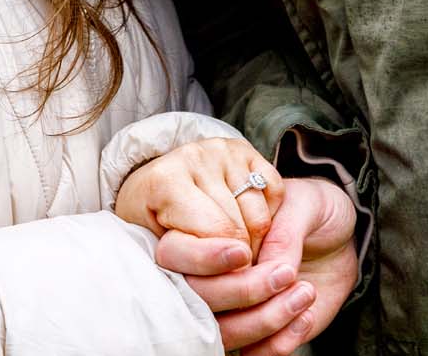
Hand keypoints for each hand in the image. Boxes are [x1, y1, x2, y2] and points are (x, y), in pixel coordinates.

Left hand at [115, 138, 284, 259]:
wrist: (152, 187)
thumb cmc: (153, 226)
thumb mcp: (162, 250)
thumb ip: (195, 261)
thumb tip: (244, 265)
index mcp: (164, 180)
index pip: (213, 234)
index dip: (222, 266)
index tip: (222, 280)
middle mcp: (195, 156)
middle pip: (239, 229)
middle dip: (237, 260)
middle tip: (222, 268)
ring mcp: (222, 150)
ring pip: (260, 216)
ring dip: (254, 243)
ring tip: (229, 247)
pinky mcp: (244, 148)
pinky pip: (275, 191)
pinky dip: (268, 215)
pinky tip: (243, 220)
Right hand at [157, 177, 357, 355]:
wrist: (341, 239)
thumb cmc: (314, 210)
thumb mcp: (304, 204)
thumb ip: (281, 232)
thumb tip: (269, 268)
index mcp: (208, 232)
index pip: (175, 251)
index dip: (203, 257)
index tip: (244, 253)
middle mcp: (211, 274)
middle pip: (196, 297)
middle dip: (241, 290)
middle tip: (286, 273)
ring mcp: (231, 308)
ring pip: (223, 333)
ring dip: (266, 319)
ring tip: (305, 291)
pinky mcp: (258, 335)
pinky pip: (254, 355)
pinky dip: (280, 343)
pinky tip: (306, 315)